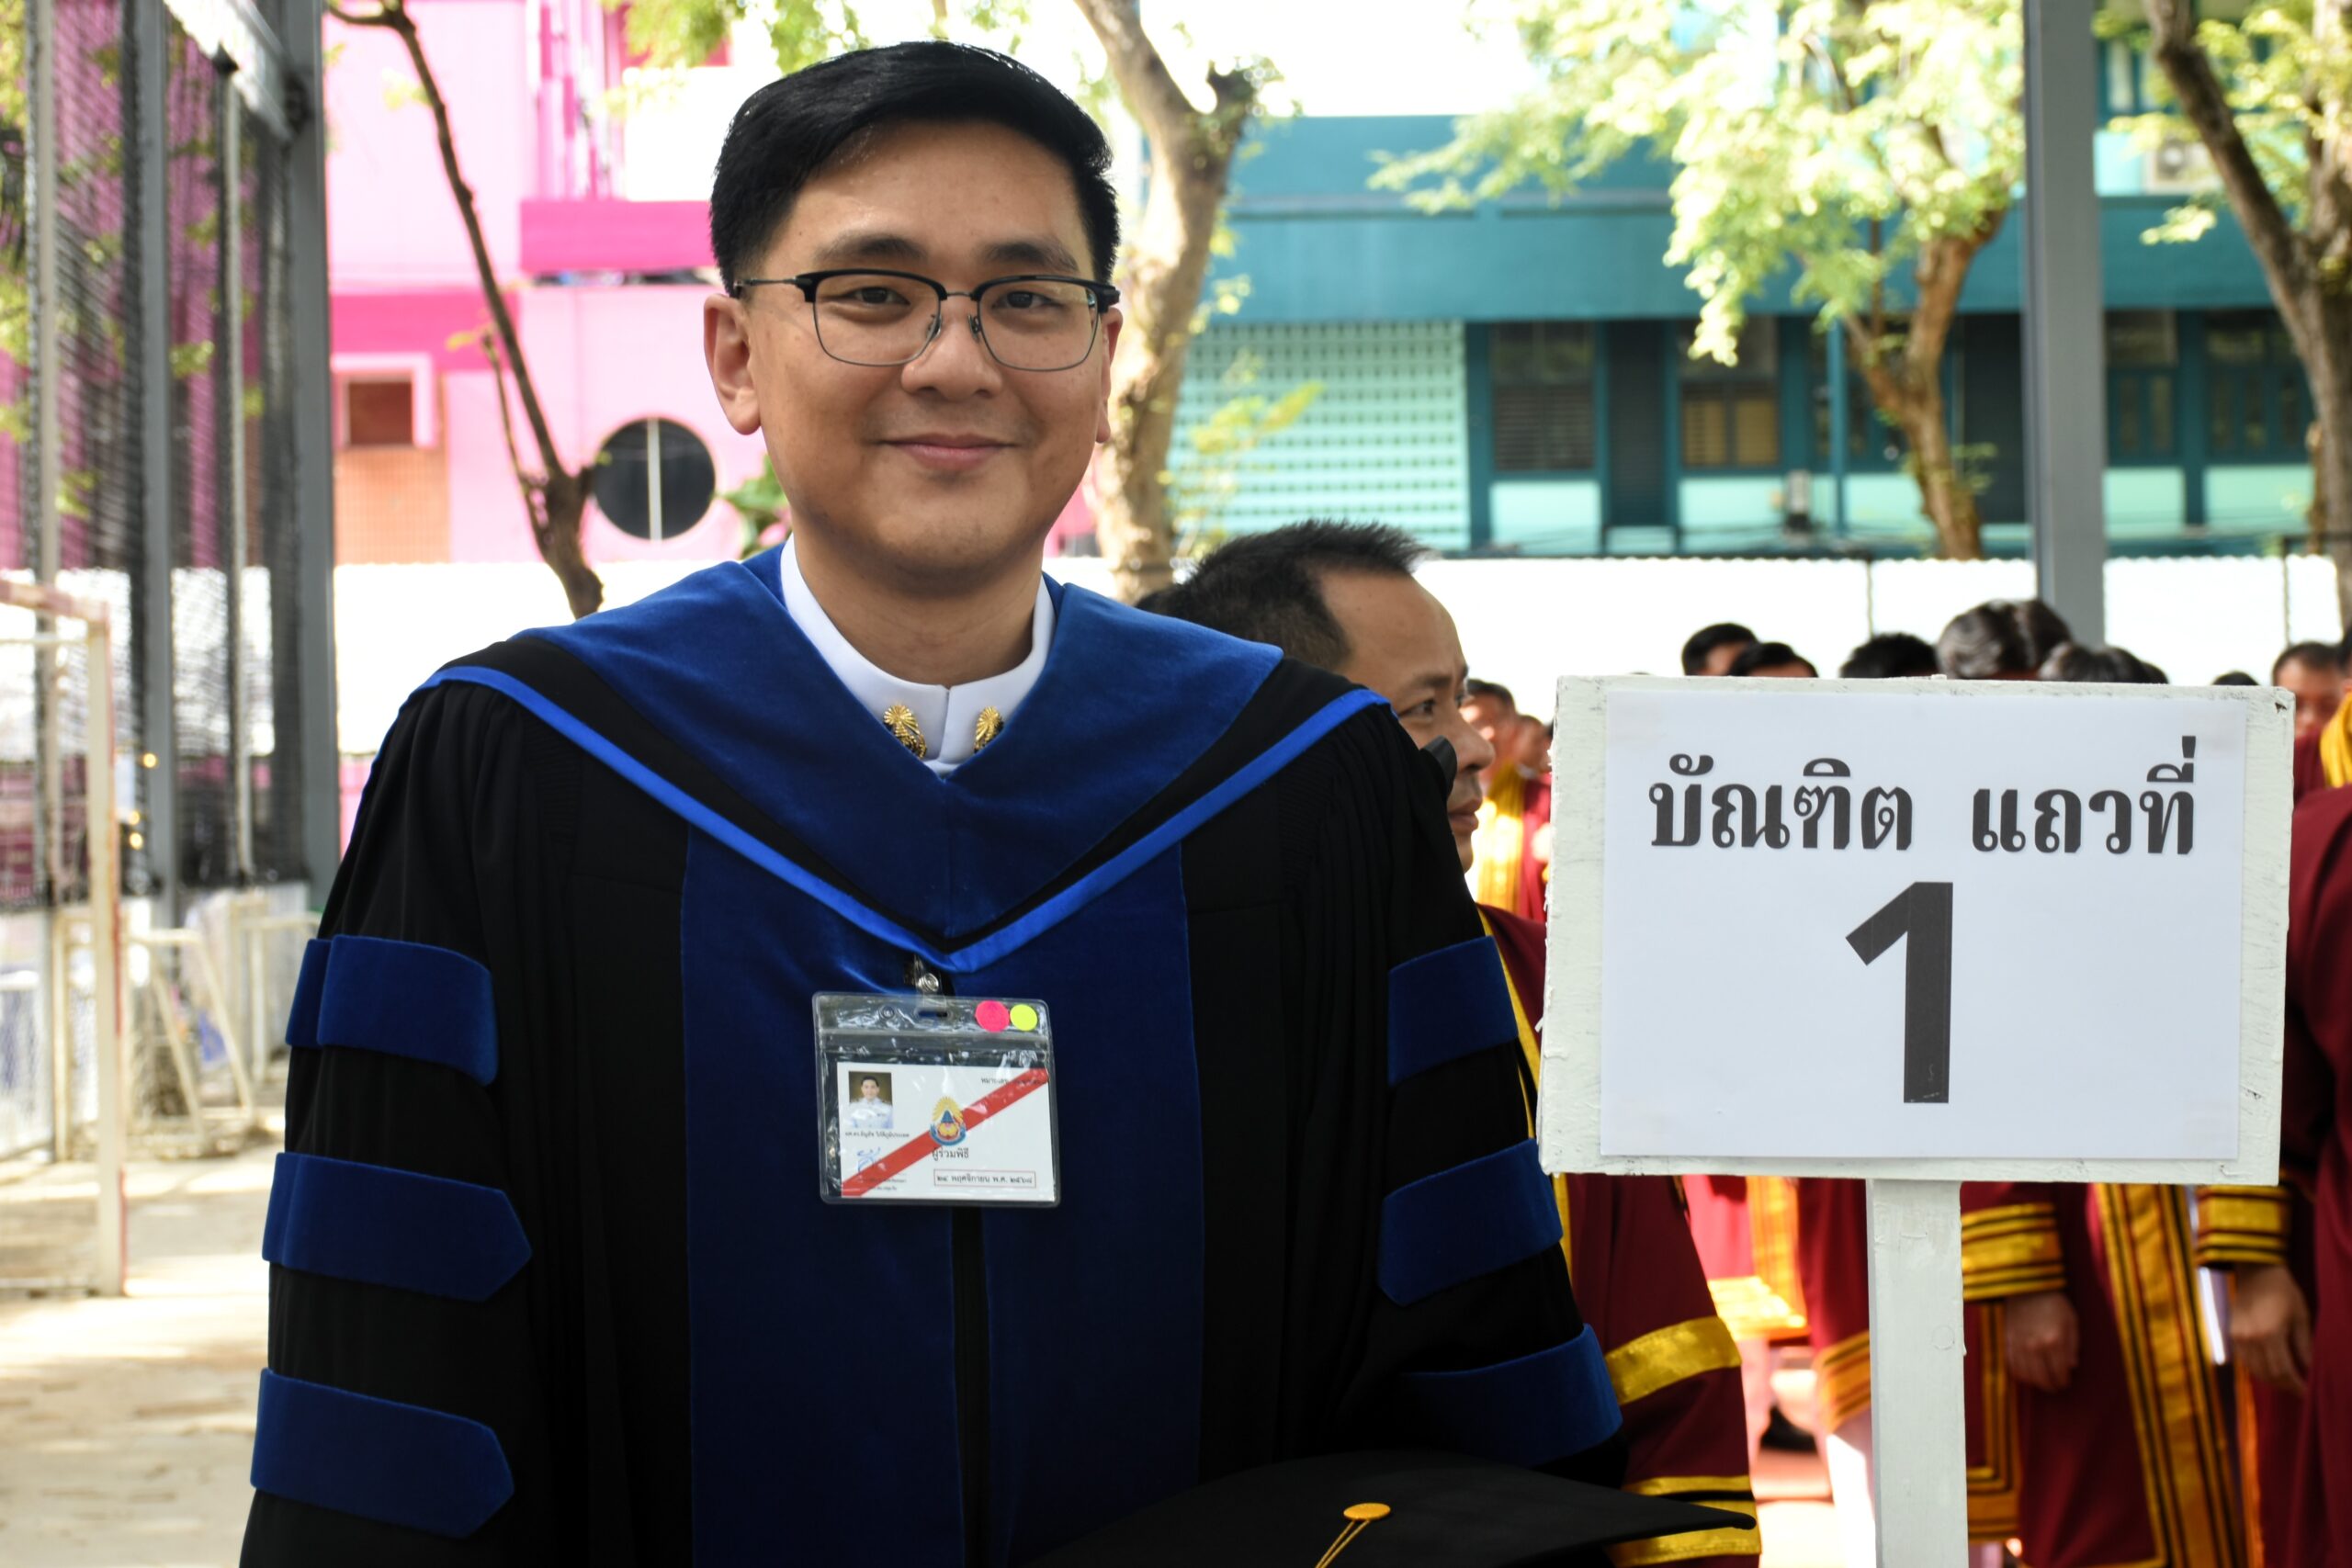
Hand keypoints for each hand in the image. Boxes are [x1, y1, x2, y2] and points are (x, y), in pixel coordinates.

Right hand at [2004, 1290, 2078, 1392]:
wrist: (2026, 1287)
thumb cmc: (2052, 1302)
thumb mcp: (2071, 1319)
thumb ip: (2073, 1344)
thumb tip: (2072, 1366)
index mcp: (2054, 1340)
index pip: (2060, 1372)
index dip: (2063, 1381)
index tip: (2065, 1382)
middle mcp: (2035, 1346)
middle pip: (2042, 1378)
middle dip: (2051, 1386)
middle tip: (2055, 1386)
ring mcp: (2019, 1345)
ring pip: (2026, 1375)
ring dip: (2035, 1382)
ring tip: (2041, 1381)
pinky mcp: (2007, 1341)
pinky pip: (2012, 1366)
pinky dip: (2019, 1374)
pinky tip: (2026, 1373)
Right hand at [2230, 1265, 2313, 1397]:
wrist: (2256, 1272)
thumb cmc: (2284, 1292)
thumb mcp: (2301, 1318)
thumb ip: (2303, 1346)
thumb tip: (2309, 1369)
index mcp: (2270, 1334)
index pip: (2283, 1371)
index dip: (2296, 1385)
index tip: (2307, 1393)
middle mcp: (2251, 1339)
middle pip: (2268, 1374)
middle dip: (2285, 1385)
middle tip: (2299, 1389)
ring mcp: (2238, 1336)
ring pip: (2254, 1370)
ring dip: (2271, 1380)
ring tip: (2286, 1381)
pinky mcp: (2232, 1333)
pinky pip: (2245, 1360)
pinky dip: (2258, 1369)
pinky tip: (2270, 1369)